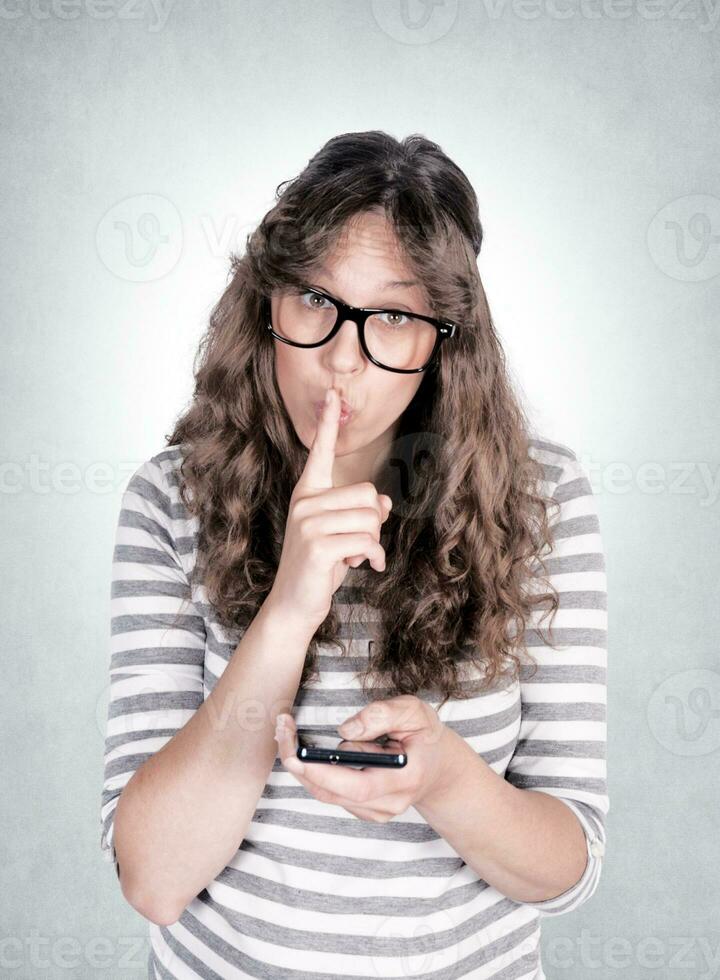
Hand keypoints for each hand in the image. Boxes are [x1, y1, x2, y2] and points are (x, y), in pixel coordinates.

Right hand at [266, 385, 392, 628]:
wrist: (294, 604)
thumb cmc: (320, 567)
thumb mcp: (344, 535)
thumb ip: (362, 514)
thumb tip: (385, 503)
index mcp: (308, 493)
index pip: (321, 452)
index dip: (329, 423)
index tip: (333, 393)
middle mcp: (305, 502)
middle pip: (368, 492)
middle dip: (374, 523)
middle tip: (358, 545)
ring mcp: (308, 522)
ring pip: (370, 518)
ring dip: (372, 543)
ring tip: (353, 558)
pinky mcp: (317, 544)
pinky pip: (366, 541)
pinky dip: (371, 557)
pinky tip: (357, 568)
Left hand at [274, 696, 462, 821]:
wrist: (440, 769)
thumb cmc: (426, 736)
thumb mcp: (414, 712)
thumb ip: (383, 715)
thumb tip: (345, 729)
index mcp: (405, 779)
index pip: (357, 786)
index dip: (322, 772)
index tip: (295, 753)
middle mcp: (389, 804)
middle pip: (331, 792)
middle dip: (300, 762)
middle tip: (281, 727)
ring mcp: (375, 812)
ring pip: (325, 794)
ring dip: (302, 765)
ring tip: (287, 730)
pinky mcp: (363, 810)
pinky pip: (329, 793)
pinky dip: (312, 771)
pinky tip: (305, 747)